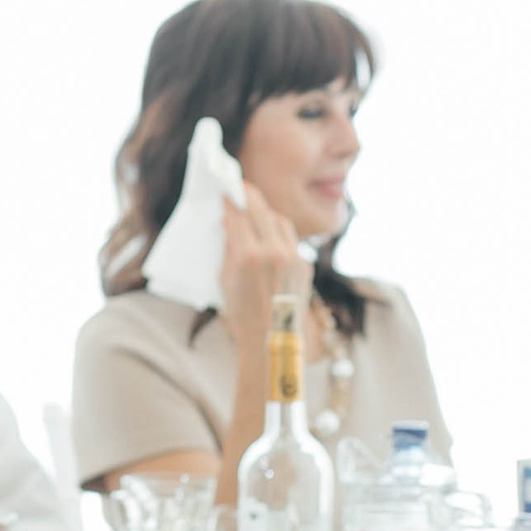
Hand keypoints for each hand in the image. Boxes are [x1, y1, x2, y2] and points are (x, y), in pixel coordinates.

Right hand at [218, 179, 311, 350]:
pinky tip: (270, 239)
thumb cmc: (241, 315)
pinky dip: (279, 237)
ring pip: (281, 222)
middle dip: (251, 197)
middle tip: (242, 188)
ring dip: (268, 214)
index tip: (227, 191)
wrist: (271, 342)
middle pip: (262, 211)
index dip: (232, 201)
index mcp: (248, 256)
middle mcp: (273, 252)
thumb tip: (231, 224)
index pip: (239, 215)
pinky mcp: (305, 266)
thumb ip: (229, 250)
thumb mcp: (225, 281)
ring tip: (258, 212)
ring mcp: (293, 258)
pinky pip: (291, 242)